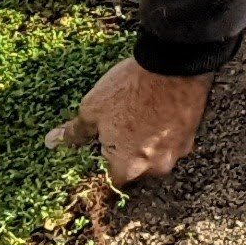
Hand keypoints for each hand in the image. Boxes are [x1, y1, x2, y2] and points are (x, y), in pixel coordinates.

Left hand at [51, 56, 211, 184]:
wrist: (173, 64)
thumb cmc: (129, 90)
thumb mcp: (92, 109)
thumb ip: (74, 132)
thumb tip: (53, 143)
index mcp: (128, 167)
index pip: (109, 180)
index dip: (100, 163)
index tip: (95, 148)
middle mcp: (156, 167)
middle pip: (134, 168)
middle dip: (124, 153)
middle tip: (115, 127)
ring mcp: (178, 151)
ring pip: (155, 154)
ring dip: (145, 142)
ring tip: (137, 115)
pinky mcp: (192, 133)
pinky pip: (171, 139)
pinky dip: (163, 130)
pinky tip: (155, 109)